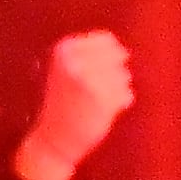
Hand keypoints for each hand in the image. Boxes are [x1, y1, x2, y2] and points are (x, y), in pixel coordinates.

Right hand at [15, 30, 135, 179]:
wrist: (53, 140)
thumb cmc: (63, 104)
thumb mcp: (67, 69)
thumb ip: (91, 55)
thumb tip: (124, 50)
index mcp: (64, 49)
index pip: (106, 39)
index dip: (110, 55)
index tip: (97, 73)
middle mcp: (75, 60)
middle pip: (118, 55)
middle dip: (114, 72)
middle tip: (97, 90)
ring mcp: (89, 79)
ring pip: (124, 75)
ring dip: (117, 89)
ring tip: (97, 102)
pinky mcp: (102, 99)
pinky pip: (127, 93)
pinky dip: (120, 103)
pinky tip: (103, 111)